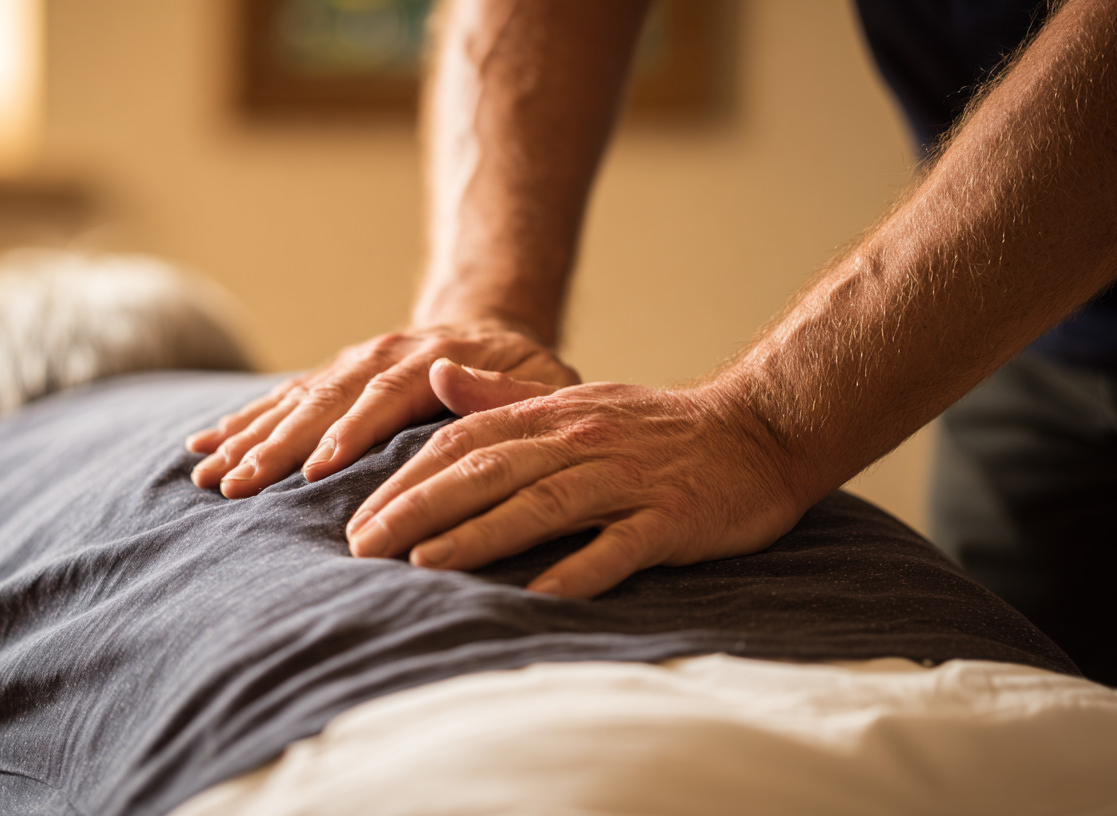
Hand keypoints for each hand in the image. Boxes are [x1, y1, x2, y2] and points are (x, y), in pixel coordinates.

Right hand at [187, 324, 578, 497]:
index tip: (317, 471)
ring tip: (209, 475)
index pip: (385, 396)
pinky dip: (241, 422)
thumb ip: (505, 388)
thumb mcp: (542, 381)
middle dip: (279, 446)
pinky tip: (202, 446)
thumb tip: (453, 380)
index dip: (350, 433)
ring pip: (294, 400)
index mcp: (434, 361)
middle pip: (325, 400)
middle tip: (240, 486)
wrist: (493, 324)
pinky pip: (280, 398)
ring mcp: (352, 364)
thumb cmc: (527, 374)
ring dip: (249, 438)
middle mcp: (383, 357)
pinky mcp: (331, 376)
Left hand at [346, 360, 811, 598]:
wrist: (759, 431)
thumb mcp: (576, 400)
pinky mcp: (672, 517)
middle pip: (488, 471)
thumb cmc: (657, 427)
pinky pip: (621, 546)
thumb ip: (505, 396)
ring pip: (542, 504)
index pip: (463, 444)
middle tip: (362, 548)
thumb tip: (436, 378)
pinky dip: (580, 568)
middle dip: (419, 508)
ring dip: (480, 534)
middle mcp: (582, 441)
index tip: (357, 518)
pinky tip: (538, 595)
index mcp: (553, 417)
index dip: (407, 480)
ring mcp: (628, 480)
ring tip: (424, 564)